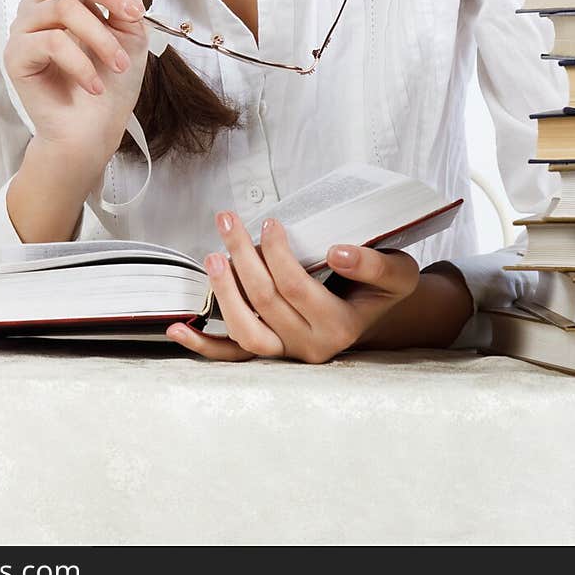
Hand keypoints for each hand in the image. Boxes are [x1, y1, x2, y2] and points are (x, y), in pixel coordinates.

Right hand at [2, 0, 150, 171]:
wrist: (94, 130)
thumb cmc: (111, 79)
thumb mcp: (129, 28)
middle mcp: (40, 4)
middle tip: (133, 15)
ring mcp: (25, 28)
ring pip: (64, 8)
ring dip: (102, 37)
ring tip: (119, 63)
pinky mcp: (17, 55)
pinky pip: (51, 42)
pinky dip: (81, 63)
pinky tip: (95, 83)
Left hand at [165, 211, 419, 362]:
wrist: (374, 312)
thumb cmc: (380, 287)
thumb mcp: (396, 272)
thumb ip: (373, 263)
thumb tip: (337, 251)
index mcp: (339, 327)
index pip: (296, 288)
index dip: (277, 254)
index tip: (271, 220)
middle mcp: (310, 346)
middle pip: (265, 301)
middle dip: (242, 256)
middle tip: (228, 220)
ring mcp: (285, 352)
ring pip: (244, 330)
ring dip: (223, 292)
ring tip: (213, 256)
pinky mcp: (268, 352)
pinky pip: (232, 355)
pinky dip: (203, 344)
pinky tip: (178, 328)